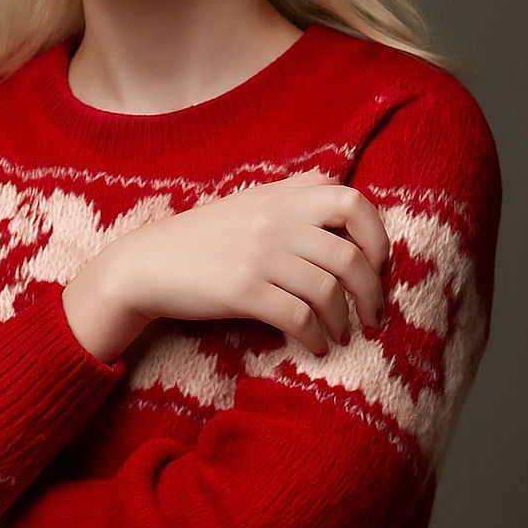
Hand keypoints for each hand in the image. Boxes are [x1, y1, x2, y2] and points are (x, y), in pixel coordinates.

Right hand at [63, 173, 388, 361]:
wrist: (150, 262)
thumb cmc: (205, 234)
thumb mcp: (250, 200)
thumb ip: (292, 190)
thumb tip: (333, 182)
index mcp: (282, 197)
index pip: (352, 201)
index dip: (377, 235)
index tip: (378, 263)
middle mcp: (276, 222)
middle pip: (350, 257)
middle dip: (372, 293)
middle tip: (373, 315)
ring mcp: (259, 256)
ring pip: (328, 292)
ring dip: (344, 322)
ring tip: (341, 334)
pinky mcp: (242, 290)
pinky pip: (298, 317)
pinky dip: (315, 337)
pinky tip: (315, 345)